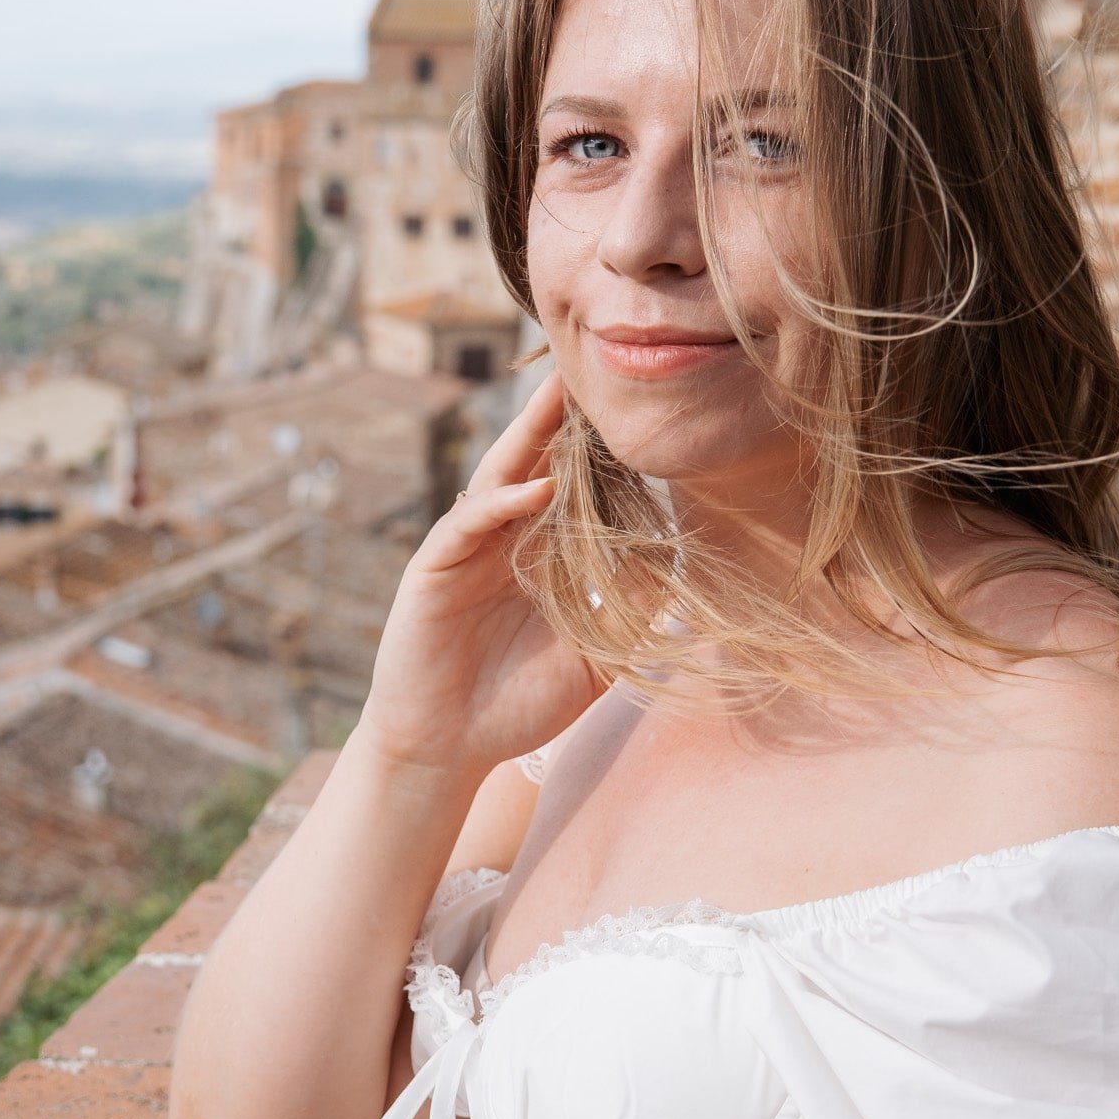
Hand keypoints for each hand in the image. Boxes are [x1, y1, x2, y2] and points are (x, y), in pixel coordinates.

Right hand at [359, 367, 610, 777]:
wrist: (449, 750)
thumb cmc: (518, 706)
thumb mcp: (595, 659)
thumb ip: (634, 619)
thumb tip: (685, 578)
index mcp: (539, 554)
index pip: (571, 487)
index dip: (597, 450)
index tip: (636, 408)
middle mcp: (502, 540)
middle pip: (535, 465)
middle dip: (561, 419)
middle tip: (593, 368)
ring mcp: (466, 551)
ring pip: (499, 478)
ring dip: (527, 437)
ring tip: (559, 398)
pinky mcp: (433, 571)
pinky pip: (467, 525)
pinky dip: (500, 505)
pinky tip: (534, 490)